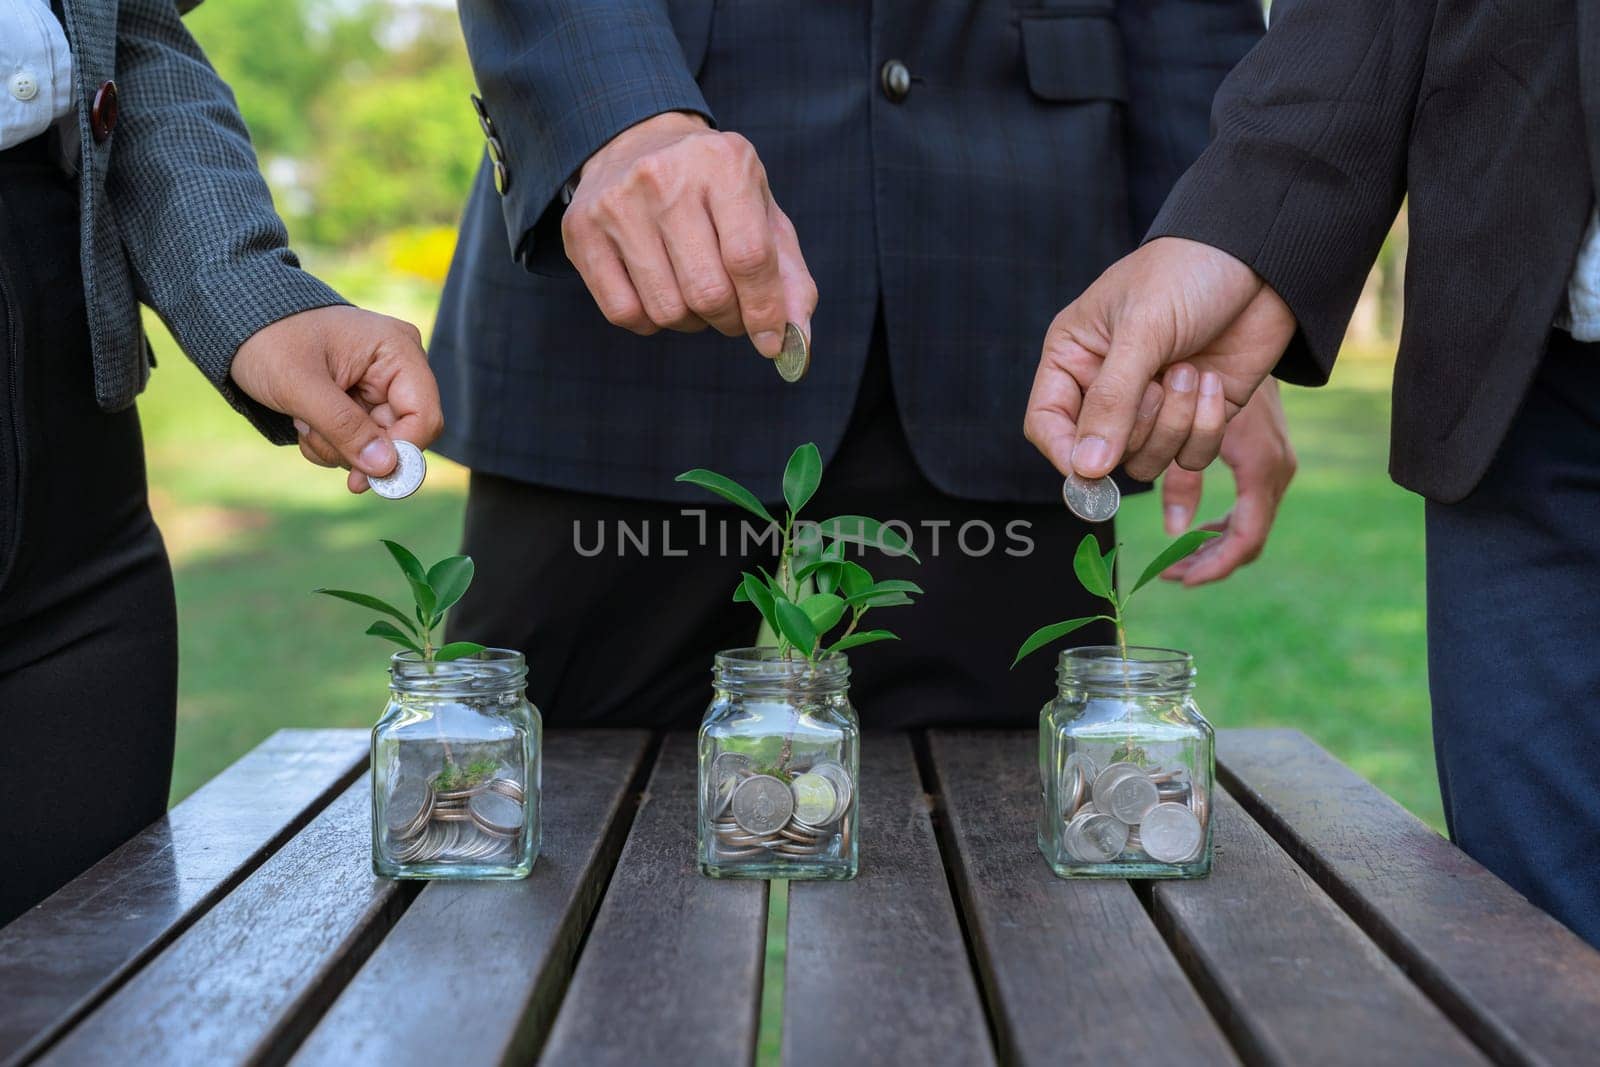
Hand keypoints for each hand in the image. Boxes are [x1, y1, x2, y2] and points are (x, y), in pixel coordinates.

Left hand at [229, 305, 442, 493]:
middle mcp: (398, 367)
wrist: (239, 322)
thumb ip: (345, 426)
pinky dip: (330, 442)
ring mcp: (380, 385)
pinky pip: (359, 440)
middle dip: (354, 447)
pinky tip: (305, 421)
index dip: (401, 453)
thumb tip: (388, 468)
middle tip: (312, 437)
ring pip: (377, 445)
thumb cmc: (268, 339)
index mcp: (397, 350)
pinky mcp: (362, 400)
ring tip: (302, 420)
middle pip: (401, 435)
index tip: (363, 479)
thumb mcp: (300, 385)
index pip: (423, 417)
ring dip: (336, 446)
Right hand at [561, 111, 817, 357]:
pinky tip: (659, 293)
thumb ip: (789, 279)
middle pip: (707, 292)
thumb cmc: (714, 191)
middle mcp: (665, 177)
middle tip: (731, 314)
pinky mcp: (580, 231)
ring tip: (695, 296)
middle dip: (729, 320)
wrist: (637, 144)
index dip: (764, 311)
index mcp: (723, 164)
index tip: (771, 340)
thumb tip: (796, 344)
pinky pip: (624, 313)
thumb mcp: (763, 215)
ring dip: (691, 322)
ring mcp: (616, 204)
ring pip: (666, 310)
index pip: (748, 258)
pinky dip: (650, 322)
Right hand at [1024, 237, 1295, 481]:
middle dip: (1139, 425)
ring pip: (1147, 461)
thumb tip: (1086, 471)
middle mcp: (1107, 388)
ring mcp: (1153, 406)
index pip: (1046, 424)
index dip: (1065, 452)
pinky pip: (1190, 456)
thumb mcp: (1143, 330)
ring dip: (1176, 424)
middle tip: (1163, 378)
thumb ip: (1111, 401)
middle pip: (1102, 454)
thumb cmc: (1188, 274)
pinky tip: (1215, 381)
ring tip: (1191, 371)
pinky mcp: (1197, 417)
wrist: (1263, 259)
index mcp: (1074, 357)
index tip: (1092, 470)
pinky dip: (1207, 427)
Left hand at [1157, 379, 1295, 585]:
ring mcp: (1275, 462)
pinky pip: (1248, 505)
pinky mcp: (1265, 456)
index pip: (1245, 539)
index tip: (1178, 580)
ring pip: (1248, 525)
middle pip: (1248, 540)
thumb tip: (1167, 526)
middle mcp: (1276, 468)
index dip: (1213, 567)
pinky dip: (1219, 523)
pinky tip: (1190, 528)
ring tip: (1173, 561)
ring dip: (1211, 546)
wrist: (1247, 322)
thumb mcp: (1184, 421)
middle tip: (1168, 575)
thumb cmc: (1209, 365)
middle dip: (1207, 563)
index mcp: (1261, 465)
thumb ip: (1174, 472)